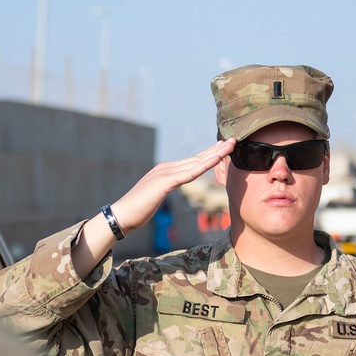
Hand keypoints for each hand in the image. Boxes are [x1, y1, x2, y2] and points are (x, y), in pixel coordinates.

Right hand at [111, 138, 234, 232]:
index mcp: (165, 171)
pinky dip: (203, 165)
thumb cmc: (137, 210)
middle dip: (216, 149)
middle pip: (196, 158)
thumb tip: (169, 189)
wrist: (121, 215)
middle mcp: (166, 168)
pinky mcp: (164, 182)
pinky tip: (216, 159)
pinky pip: (188, 173)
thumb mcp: (156, 197)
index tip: (224, 149)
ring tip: (230, 145)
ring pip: (195, 162)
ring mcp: (165, 173)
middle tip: (233, 140)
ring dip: (215, 153)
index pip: (191, 162)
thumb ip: (165, 189)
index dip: (209, 154)